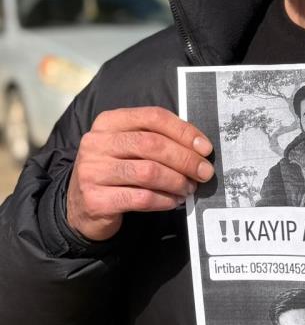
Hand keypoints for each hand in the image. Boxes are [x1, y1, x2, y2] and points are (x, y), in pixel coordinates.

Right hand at [67, 107, 213, 241]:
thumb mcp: (128, 147)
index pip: (153, 117)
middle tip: (204, 172)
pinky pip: (141, 198)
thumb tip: (199, 147)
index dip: (184, 131)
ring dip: (177, 181)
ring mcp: (92, 171)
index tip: (205, 148)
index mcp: (108, 122)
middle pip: (152, 144)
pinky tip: (174, 201)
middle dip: (185, 159)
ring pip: (148, 172)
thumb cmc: (116, 171)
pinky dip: (164, 200)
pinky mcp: (95, 200)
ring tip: (189, 188)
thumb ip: (156, 140)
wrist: (80, 207)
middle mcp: (96, 143)